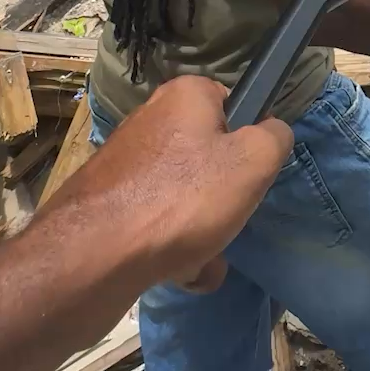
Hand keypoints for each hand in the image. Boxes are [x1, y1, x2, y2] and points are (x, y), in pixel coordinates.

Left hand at [51, 76, 292, 292]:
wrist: (95, 256)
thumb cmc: (183, 198)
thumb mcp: (253, 162)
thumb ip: (275, 138)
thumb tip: (270, 132)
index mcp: (184, 96)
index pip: (232, 104)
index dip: (247, 140)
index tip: (249, 172)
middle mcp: (150, 120)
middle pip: (207, 157)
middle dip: (222, 198)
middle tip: (226, 221)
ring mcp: (124, 165)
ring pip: (183, 197)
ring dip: (200, 232)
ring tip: (200, 259)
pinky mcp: (106, 205)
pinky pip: (155, 223)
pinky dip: (171, 248)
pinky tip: (176, 274)